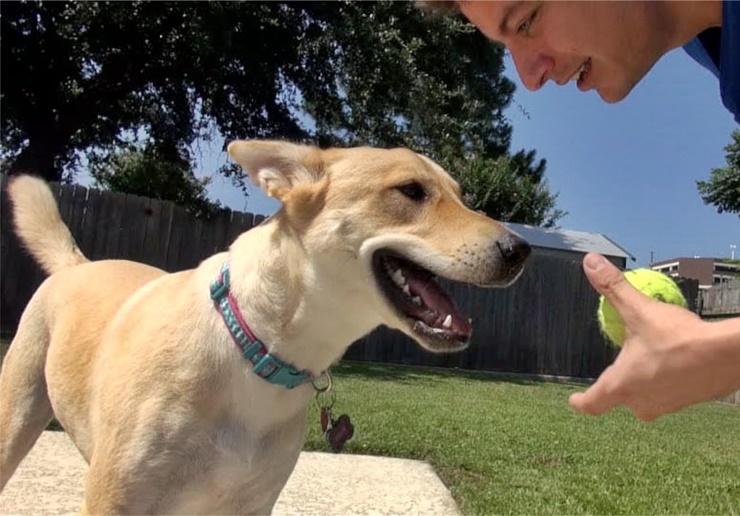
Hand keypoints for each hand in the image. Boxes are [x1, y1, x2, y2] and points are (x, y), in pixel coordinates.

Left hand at [569, 253, 739, 420]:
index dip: (580, 401)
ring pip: (646, 398)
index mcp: (621, 385)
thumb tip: (590, 262)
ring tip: (647, 360)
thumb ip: (612, 288)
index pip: (592, 403)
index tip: (574, 400)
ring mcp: (666, 405)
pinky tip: (674, 361)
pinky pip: (669, 393)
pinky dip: (666, 380)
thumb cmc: (678, 338)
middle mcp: (640, 402)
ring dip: (643, 382)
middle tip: (617, 370)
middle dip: (617, 387)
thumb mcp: (639, 309)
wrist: (727, 356)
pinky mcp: (688, 401)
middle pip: (619, 399)